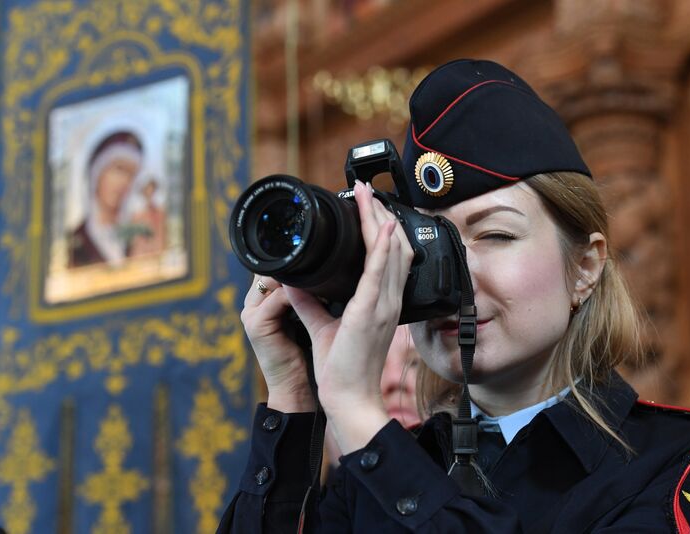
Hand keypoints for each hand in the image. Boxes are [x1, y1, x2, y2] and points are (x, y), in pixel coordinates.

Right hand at [241, 275, 314, 411]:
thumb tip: (324, 273)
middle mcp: (251, 304)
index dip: (296, 265)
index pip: (274, 269)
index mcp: (259, 301)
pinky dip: (300, 294)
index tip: (323, 266)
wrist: (293, 387)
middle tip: (326, 270)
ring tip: (325, 281)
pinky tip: (321, 296)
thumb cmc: (303, 354)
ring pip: (274, 280)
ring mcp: (250, 314)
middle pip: (271, 271)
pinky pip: (279, 298)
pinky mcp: (257, 324)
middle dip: (297, 270)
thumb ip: (304, 296)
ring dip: (300, 280)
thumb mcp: (303, 318)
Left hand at [285, 181, 413, 452]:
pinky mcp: (371, 313)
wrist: (349, 398)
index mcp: (381, 304)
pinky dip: (383, 248)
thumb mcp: (324, 325)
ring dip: (379, 221)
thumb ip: (311, 300)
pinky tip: (383, 227)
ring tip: (367, 196)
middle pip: (394, 247)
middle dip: (380, 215)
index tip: (368, 206)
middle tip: (365, 191)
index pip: (388, 257)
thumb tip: (295, 280)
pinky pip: (381, 273)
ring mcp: (383, 306)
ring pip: (390, 253)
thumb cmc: (342, 368)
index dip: (381, 229)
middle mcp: (388, 301)